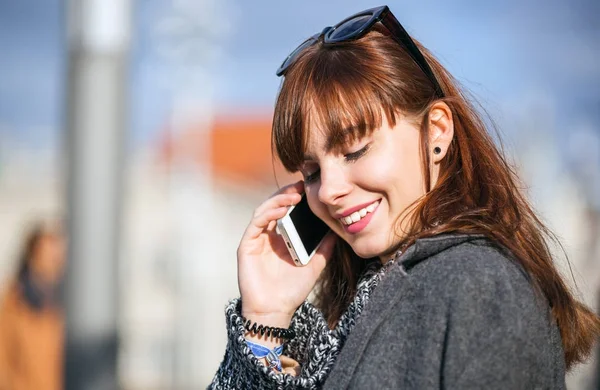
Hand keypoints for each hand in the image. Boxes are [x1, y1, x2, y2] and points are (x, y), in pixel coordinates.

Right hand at [237, 180, 335, 327]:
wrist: (276, 310)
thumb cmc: (292, 290)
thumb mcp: (316, 264)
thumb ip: (325, 247)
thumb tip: (338, 229)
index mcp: (282, 237)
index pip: (287, 210)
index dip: (297, 197)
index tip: (311, 187)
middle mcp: (267, 235)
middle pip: (275, 205)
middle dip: (288, 192)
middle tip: (303, 184)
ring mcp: (256, 239)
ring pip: (264, 210)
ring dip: (278, 199)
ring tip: (295, 195)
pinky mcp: (246, 246)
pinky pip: (256, 223)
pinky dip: (268, 213)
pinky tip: (282, 209)